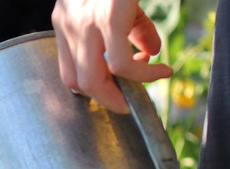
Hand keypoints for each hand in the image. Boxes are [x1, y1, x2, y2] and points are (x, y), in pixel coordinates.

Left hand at [52, 0, 173, 112]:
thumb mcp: (123, 3)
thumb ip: (133, 27)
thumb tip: (150, 53)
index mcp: (66, 20)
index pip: (70, 71)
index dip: (96, 88)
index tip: (121, 87)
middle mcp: (68, 23)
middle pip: (77, 83)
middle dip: (109, 98)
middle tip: (134, 98)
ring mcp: (84, 22)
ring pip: (94, 81)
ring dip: (125, 92)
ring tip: (155, 79)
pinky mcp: (108, 17)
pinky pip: (121, 65)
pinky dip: (143, 76)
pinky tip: (163, 71)